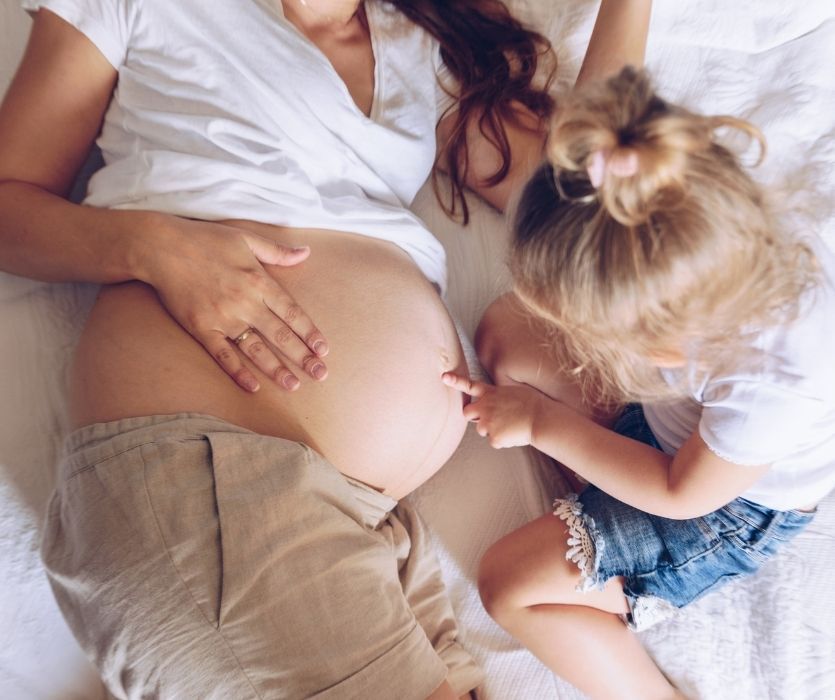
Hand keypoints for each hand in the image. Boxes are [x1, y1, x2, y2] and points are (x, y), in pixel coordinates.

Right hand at [144, 216, 328, 392]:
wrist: (160, 247)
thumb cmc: (205, 239)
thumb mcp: (246, 238)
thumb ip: (277, 251)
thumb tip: (306, 252)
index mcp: (259, 281)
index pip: (292, 312)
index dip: (309, 333)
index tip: (323, 350)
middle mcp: (245, 302)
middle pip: (280, 335)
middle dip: (302, 357)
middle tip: (320, 374)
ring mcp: (223, 317)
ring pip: (255, 349)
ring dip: (276, 369)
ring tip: (294, 386)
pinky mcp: (201, 328)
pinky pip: (223, 355)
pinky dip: (237, 372)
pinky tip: (253, 387)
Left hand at [442, 372, 543, 448]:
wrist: (541, 418)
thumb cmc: (534, 403)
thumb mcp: (515, 391)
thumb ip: (500, 396)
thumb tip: (498, 404)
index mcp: (491, 393)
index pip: (469, 385)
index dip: (455, 381)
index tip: (444, 376)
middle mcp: (485, 407)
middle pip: (467, 413)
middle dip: (473, 416)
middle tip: (487, 418)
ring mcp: (487, 423)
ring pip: (482, 429)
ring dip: (492, 429)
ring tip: (511, 426)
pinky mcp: (493, 437)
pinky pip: (495, 441)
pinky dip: (503, 440)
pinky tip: (515, 435)